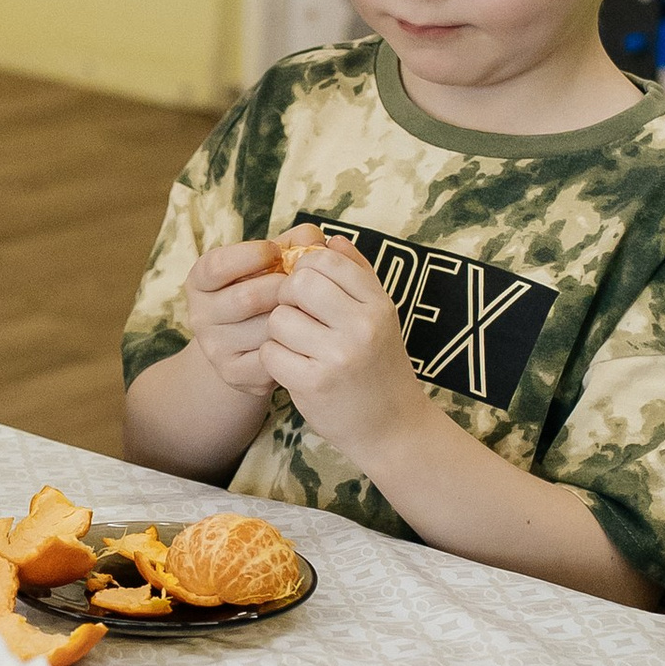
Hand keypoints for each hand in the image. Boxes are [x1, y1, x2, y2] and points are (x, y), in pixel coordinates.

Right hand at [184, 237, 293, 406]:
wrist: (247, 345)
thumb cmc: (264, 292)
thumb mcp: (269, 263)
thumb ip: (292, 244)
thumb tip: (315, 239)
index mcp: (199, 282)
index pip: (217, 266)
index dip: (251, 255)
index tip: (276, 251)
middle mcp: (198, 316)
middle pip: (246, 299)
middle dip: (282, 288)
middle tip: (301, 286)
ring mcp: (214, 348)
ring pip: (264, 329)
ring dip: (292, 317)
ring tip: (305, 309)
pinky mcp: (234, 374)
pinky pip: (272, 356)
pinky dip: (293, 343)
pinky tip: (301, 334)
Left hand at [258, 239, 421, 456]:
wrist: (393, 427)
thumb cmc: (380, 366)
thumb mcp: (380, 316)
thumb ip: (357, 274)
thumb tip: (330, 238)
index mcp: (378, 304)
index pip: (326, 259)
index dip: (305, 269)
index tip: (307, 290)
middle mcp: (362, 327)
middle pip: (298, 284)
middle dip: (287, 297)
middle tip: (296, 316)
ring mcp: (338, 356)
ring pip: (279, 318)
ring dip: (279, 332)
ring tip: (297, 346)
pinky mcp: (314, 384)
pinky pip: (271, 352)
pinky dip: (275, 358)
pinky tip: (292, 366)